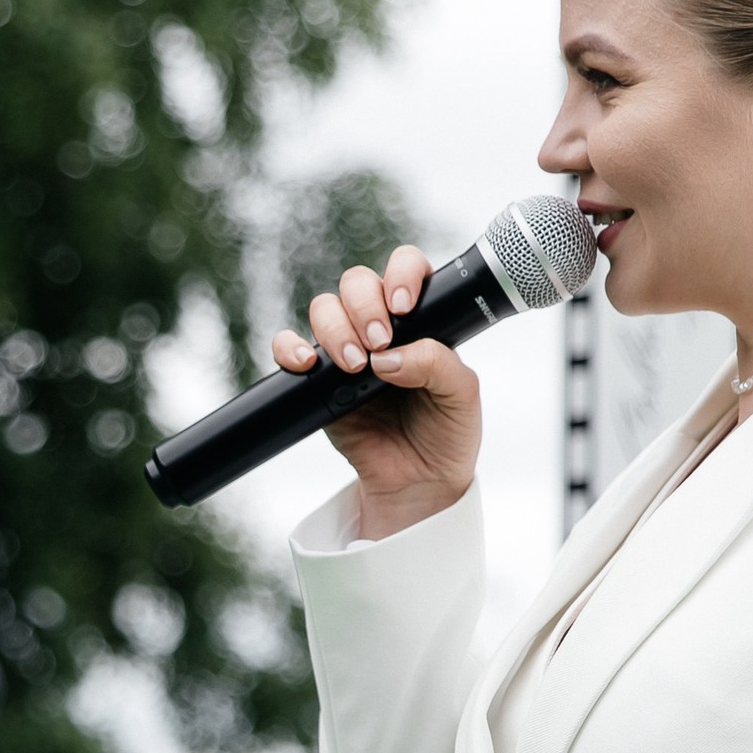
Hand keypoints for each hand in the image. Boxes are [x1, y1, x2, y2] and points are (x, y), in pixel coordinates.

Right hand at [270, 244, 480, 539]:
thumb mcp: (461, 396)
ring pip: (324, 308)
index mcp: (421, 320)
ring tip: (356, 366)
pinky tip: (308, 364)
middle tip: (379, 342)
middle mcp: (381, 327)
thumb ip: (437, 364)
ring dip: (335, 328)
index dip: (401, 273)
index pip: (406, 269)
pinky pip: (290, 348)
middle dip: (365, 306)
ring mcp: (347, 349)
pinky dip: (291, 348)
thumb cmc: (446, 433)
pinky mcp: (318, 380)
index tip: (403, 306)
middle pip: (357, 282)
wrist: (418, 484)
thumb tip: (389, 356)